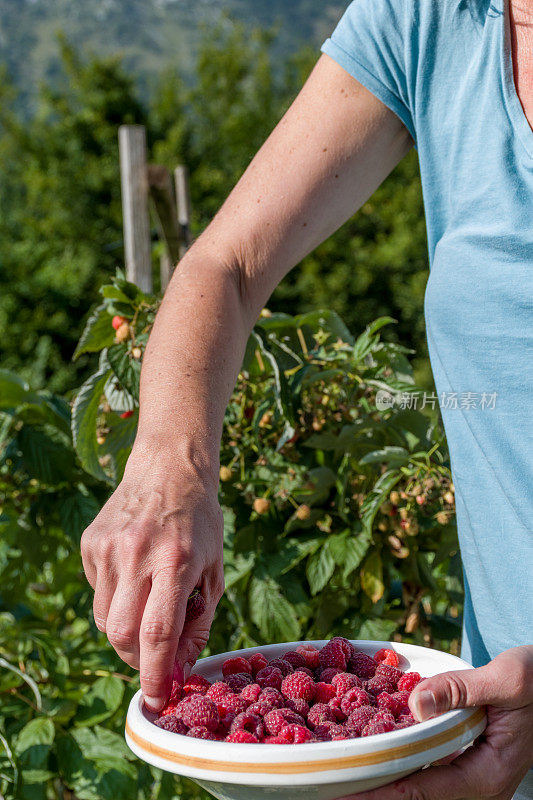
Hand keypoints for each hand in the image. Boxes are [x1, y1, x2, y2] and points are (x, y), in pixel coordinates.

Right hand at [80, 453, 224, 711]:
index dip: (157, 674)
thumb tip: (178, 668)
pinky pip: (97, 592)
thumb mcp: (215, 570)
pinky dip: (115, 598)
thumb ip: (199, 621)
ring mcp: (109, 547)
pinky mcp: (90, 542)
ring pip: (104, 619)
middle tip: (153, 656)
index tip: (158, 699)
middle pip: (121, 634)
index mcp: (177, 560)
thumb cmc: (200, 524)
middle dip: (137, 659)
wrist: (169, 469)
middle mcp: (138, 554)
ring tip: (147, 601)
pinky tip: (134, 573)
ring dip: (125, 628)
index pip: (158, 632)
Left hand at [340, 646, 532, 799]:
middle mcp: (475, 783)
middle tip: (329, 782)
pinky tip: (369, 744)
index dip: (381, 789)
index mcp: (487, 775)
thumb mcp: (506, 679)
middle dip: (372, 786)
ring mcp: (467, 773)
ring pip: (415, 778)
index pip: (424, 790)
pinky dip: (396, 753)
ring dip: (380, 772)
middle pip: (413, 791)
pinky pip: (423, 761)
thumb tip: (415, 703)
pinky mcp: (461, 758)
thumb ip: (461, 691)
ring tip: (339, 769)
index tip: (346, 789)